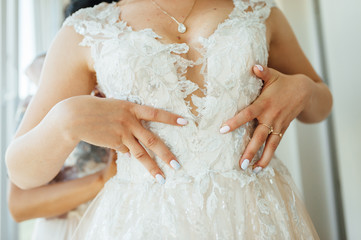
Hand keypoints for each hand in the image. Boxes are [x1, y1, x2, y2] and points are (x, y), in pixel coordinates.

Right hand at [56, 95, 187, 183]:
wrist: (75, 115)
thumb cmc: (96, 108)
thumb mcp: (116, 107)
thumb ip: (129, 120)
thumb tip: (132, 147)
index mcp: (132, 107)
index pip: (156, 113)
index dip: (171, 118)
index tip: (187, 122)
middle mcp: (129, 121)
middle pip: (152, 140)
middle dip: (166, 154)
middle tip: (178, 166)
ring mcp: (122, 133)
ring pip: (141, 153)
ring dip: (152, 167)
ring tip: (162, 179)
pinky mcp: (114, 143)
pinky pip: (125, 152)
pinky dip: (128, 154)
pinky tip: (127, 156)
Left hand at [219, 64, 313, 172]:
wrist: (306, 92)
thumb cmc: (284, 82)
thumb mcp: (273, 75)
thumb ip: (262, 72)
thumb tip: (253, 66)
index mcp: (264, 103)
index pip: (247, 114)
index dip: (235, 122)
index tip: (223, 130)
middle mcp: (270, 117)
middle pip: (258, 136)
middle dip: (249, 150)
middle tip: (240, 163)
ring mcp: (277, 126)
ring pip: (269, 145)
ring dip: (260, 159)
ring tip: (251, 170)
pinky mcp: (282, 131)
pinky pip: (274, 146)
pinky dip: (268, 157)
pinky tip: (259, 167)